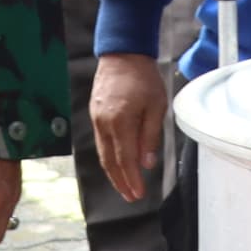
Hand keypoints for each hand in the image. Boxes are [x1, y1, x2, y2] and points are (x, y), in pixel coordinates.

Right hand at [90, 53, 170, 202]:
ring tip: (124, 186)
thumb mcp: (156, 106)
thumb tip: (147, 163)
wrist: (122, 53)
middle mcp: (104, 123)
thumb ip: (150, 137)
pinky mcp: (94, 114)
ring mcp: (96, 119)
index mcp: (120, 122)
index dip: (132, 179)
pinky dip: (108, 157)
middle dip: (121, 182)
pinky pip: (100, 142)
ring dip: (113, 172)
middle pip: (110, 161)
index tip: (139, 194)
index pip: (125, 159)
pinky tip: (116, 163)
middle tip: (131, 197)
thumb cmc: (143, 77)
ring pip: (103, 153)